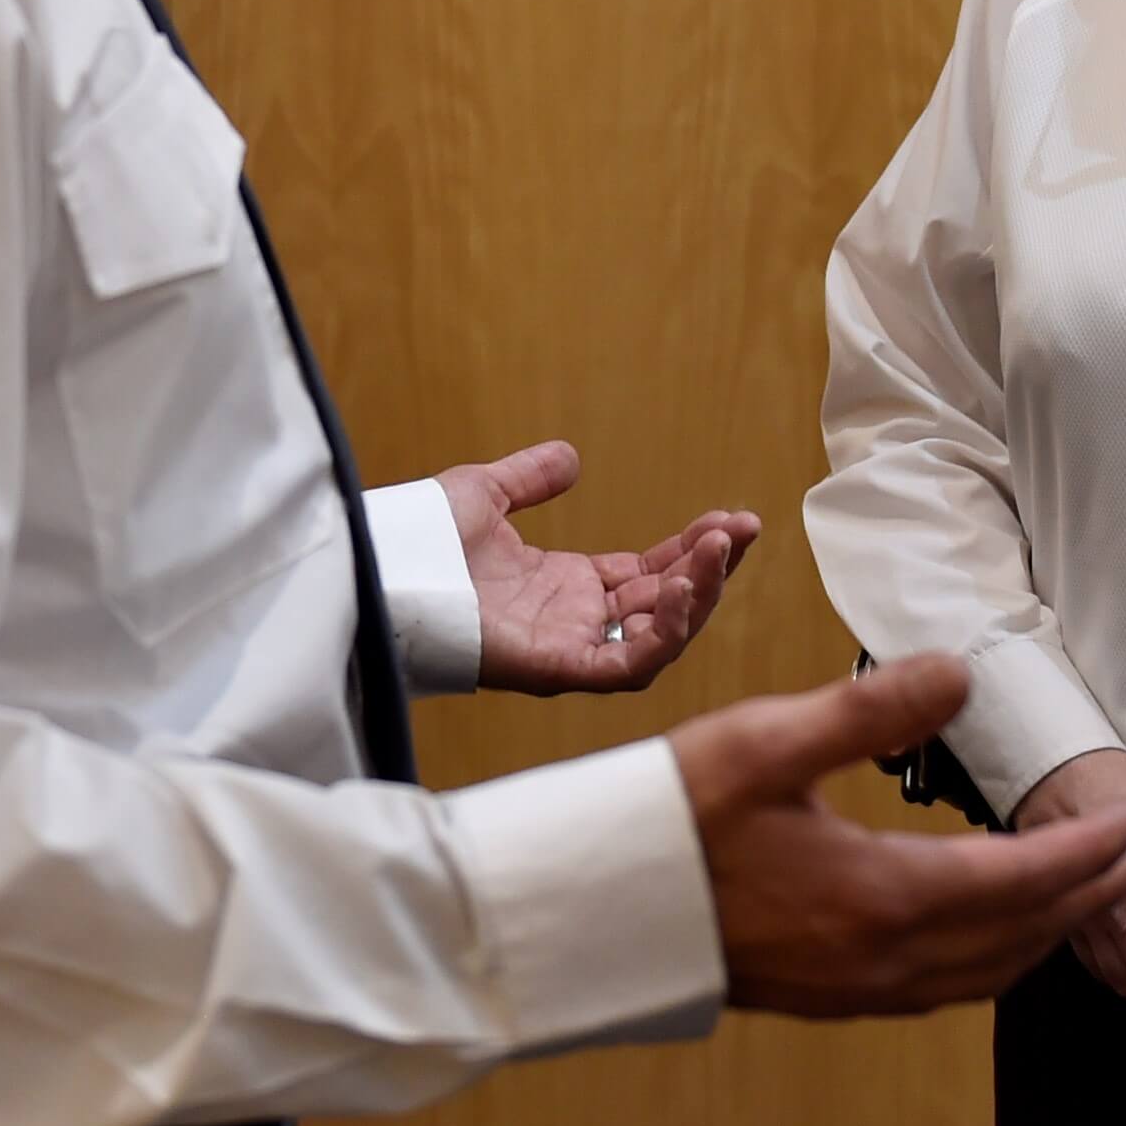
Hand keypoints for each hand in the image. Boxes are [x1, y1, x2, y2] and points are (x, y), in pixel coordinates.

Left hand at [434, 440, 759, 695]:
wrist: (383, 569)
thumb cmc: (418, 543)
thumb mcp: (485, 494)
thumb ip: (530, 478)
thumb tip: (571, 457)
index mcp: (565, 587)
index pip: (648, 574)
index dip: (690, 549)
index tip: (728, 519)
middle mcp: (575, 622)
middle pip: (665, 605)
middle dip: (710, 571)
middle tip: (742, 529)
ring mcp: (568, 647)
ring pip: (658, 638)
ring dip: (697, 598)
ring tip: (719, 552)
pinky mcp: (557, 667)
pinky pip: (626, 665)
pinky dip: (661, 633)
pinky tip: (680, 589)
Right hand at [670, 656, 1125, 1016]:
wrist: (592, 910)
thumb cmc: (671, 820)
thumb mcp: (768, 743)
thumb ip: (870, 709)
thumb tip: (959, 672)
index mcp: (884, 896)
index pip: (1024, 880)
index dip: (1089, 855)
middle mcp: (884, 958)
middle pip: (1020, 936)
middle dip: (1087, 897)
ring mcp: (857, 989)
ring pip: (985, 972)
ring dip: (1044, 934)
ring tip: (1079, 897)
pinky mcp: (829, 998)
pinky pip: (942, 989)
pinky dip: (990, 959)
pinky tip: (985, 936)